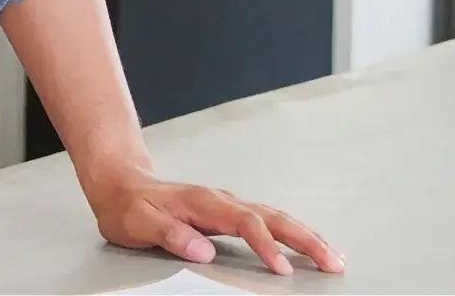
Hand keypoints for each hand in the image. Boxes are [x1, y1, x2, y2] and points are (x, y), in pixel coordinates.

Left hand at [83, 170, 341, 276]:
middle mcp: (222, 201)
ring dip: (307, 236)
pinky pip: (269, 221)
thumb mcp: (138, 223)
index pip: (246, 223)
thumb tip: (203, 249)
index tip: (282, 270)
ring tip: (333, 256)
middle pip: (274, 217)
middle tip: (334, 262)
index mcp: (204, 203)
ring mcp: (228, 205)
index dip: (266, 246)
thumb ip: (170, 235)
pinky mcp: (230, 213)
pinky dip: (293, 232)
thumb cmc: (129, 206)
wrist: (121, 184)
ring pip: (277, 217)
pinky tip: (307, 244)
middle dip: (306, 239)